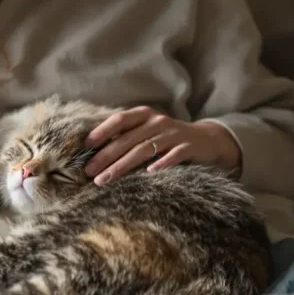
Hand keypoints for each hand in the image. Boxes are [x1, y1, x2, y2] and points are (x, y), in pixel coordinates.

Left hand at [84, 106, 241, 184]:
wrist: (208, 140)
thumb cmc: (167, 139)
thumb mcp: (147, 132)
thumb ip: (126, 137)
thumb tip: (93, 152)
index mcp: (144, 116)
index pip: (119, 120)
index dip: (102, 131)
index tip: (86, 146)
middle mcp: (158, 122)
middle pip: (127, 139)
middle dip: (106, 156)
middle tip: (89, 172)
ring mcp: (174, 134)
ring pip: (144, 149)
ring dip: (123, 165)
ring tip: (106, 179)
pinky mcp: (189, 147)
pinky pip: (174, 156)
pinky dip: (162, 164)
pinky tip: (149, 173)